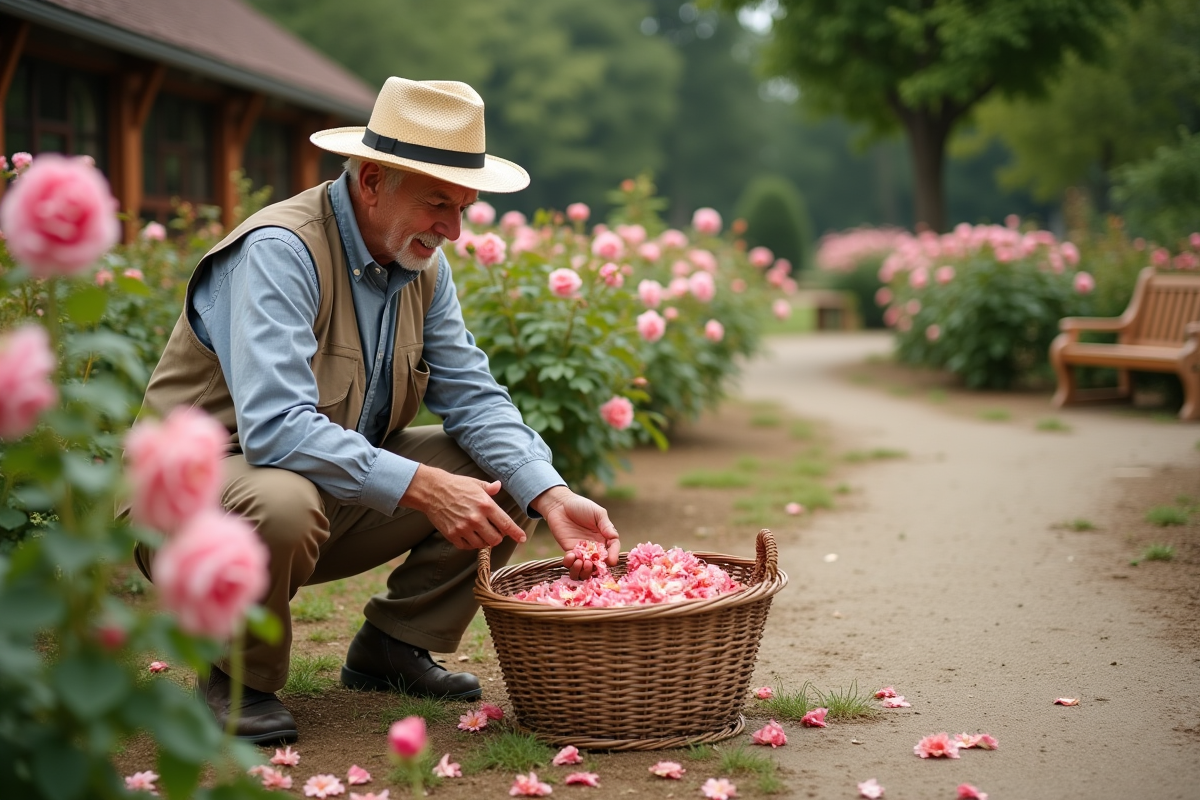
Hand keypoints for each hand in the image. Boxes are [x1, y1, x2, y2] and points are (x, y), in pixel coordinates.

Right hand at [400, 465, 526, 549]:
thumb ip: (490, 489)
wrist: (432, 490)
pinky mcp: (452, 534)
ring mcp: (463, 528)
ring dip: (484, 540)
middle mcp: (476, 518)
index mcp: (486, 504)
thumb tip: (499, 486)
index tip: (522, 539)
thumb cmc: (456, 485)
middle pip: (496, 539)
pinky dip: (470, 543)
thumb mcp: (475, 484)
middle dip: (497, 537)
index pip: (506, 524)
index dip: (516, 533)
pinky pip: (467, 546)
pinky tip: (468, 534)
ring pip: (482, 544)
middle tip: (493, 530)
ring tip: (479, 531)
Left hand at [531, 486, 619, 579]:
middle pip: (599, 564)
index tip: (610, 561)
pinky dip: (571, 564)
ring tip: (580, 562)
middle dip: (596, 568)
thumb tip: (614, 537)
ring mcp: (581, 551)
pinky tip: (570, 556)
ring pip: (584, 569)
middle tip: (590, 563)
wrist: (560, 504)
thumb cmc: (581, 506)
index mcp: (604, 538)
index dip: (613, 556)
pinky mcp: (569, 551)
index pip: (612, 550)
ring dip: (583, 571)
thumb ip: (606, 526)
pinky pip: (570, 564)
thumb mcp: (597, 513)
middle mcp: (594, 547)